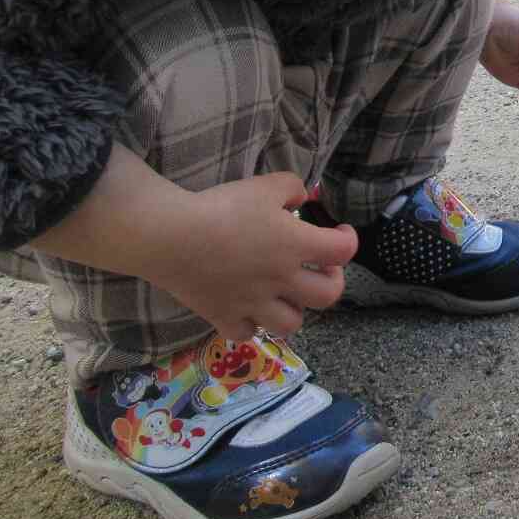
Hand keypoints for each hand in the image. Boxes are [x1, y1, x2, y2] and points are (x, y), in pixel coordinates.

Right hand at [157, 175, 355, 341]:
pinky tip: (248, 307)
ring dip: (295, 308)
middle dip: (332, 281)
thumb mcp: (265, 185)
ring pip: (291, 324)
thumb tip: (303, 198)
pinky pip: (247, 333)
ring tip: (286, 292)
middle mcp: (281, 280)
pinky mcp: (223, 317)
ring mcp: (253, 304)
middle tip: (321, 267)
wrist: (170, 236)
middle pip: (328, 296)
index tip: (339, 231)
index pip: (344, 251)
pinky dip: (252, 323)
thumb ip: (293, 188)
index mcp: (295, 246)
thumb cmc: (221, 207)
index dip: (348, 239)